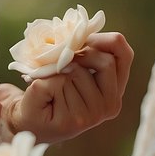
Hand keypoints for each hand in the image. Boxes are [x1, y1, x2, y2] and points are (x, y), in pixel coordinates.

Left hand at [2, 32, 132, 141]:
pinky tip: (43, 94)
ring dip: (58, 70)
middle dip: (81, 55)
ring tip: (51, 82)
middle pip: (105, 62)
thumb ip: (87, 52)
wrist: (29, 119)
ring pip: (78, 72)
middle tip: (63, 61)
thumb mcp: (76, 67)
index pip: (125, 55)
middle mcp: (110, 104)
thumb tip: (84, 34)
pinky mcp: (73, 121)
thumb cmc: (54, 87)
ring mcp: (93, 115)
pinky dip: (43, 81)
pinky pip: (57, 83)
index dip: (106, 40)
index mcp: (115, 89)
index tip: (86, 39)